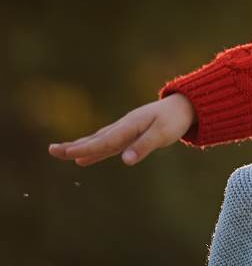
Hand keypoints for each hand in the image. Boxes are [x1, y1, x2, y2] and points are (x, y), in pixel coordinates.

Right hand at [47, 93, 195, 165]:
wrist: (185, 105)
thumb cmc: (175, 120)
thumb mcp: (163, 134)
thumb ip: (144, 146)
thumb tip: (125, 160)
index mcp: (130, 126)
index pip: (104, 141)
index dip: (85, 150)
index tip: (67, 155)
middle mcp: (123, 126)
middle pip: (95, 139)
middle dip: (74, 146)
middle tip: (52, 151)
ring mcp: (125, 128)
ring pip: (98, 139)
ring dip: (80, 146)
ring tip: (61, 152)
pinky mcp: (129, 132)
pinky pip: (107, 141)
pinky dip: (94, 147)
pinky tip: (84, 155)